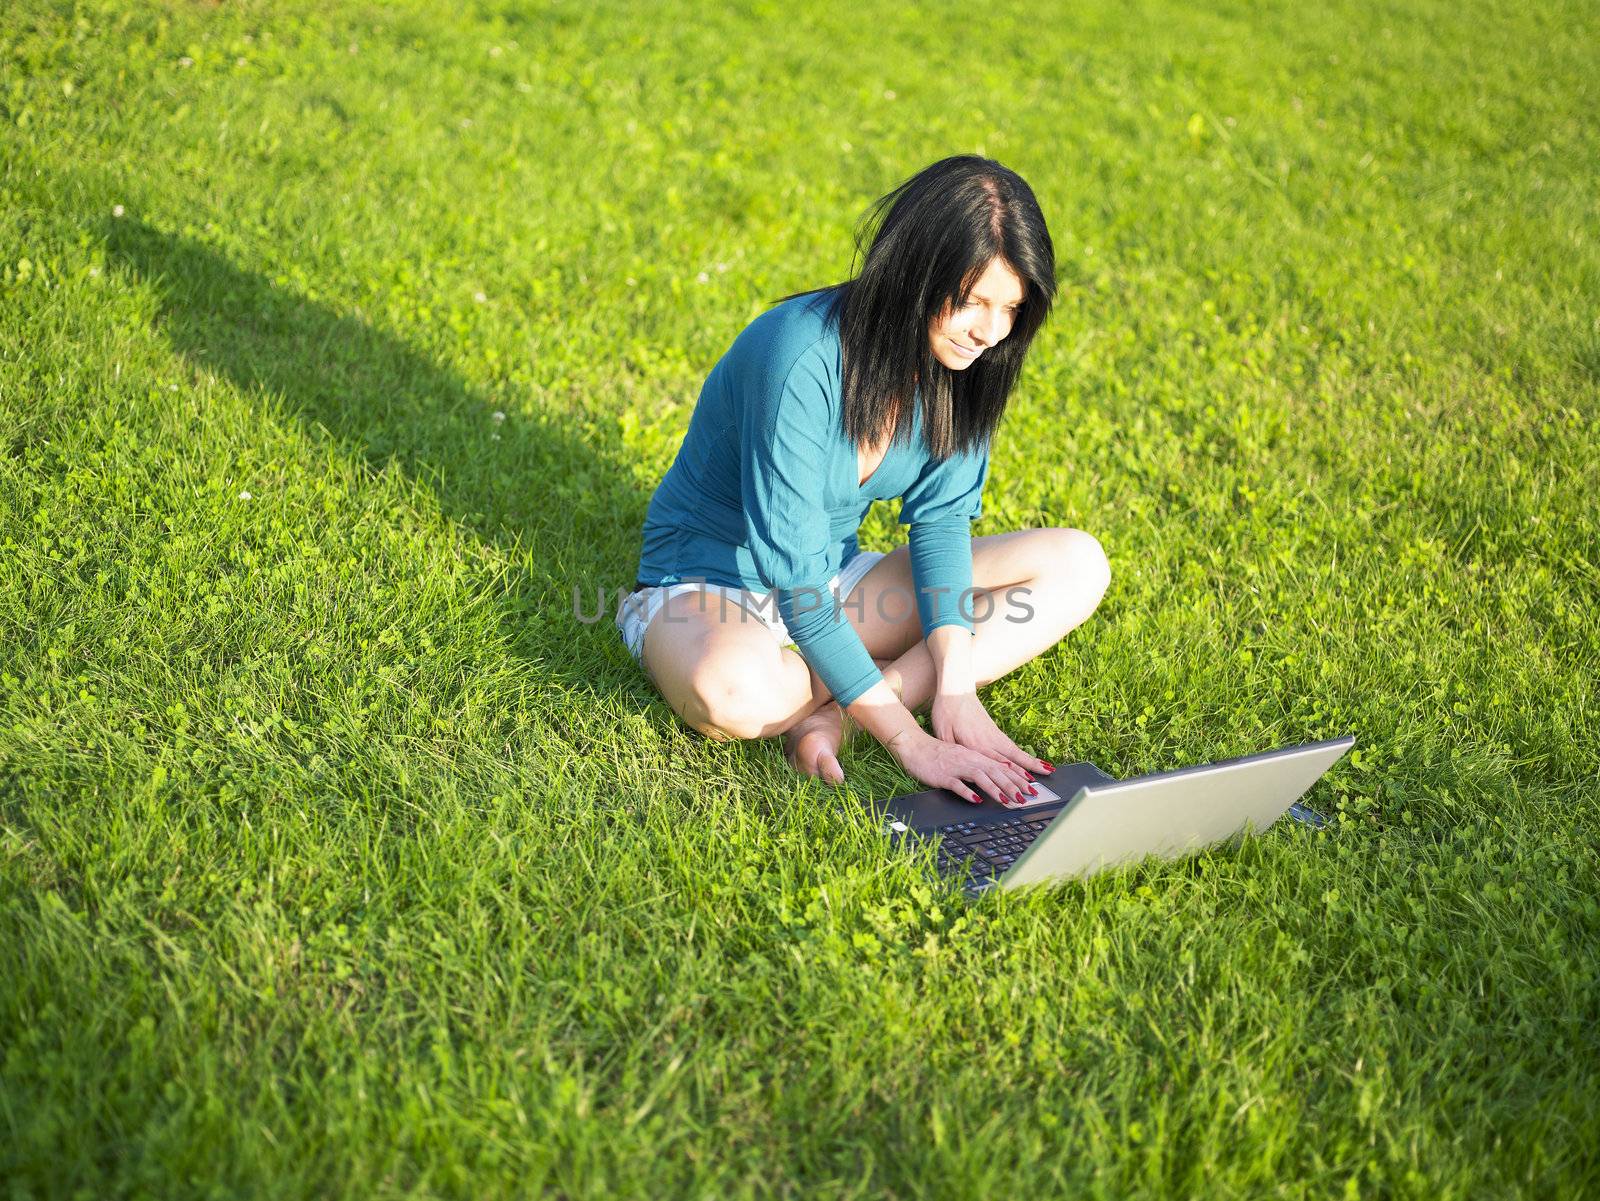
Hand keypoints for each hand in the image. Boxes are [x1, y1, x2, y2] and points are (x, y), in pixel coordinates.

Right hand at [888, 726, 1037, 808]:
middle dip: (1013, 786)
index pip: (1001, 767)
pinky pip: (957, 784)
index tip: (1031, 788)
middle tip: (1026, 798)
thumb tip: (993, 781)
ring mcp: (956, 767)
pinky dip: (968, 792)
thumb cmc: (937, 754)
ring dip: (995, 789)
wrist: (914, 745)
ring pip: (980, 777)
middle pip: (995, 772)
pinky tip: (976, 800)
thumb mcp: (961, 759)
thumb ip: (976, 768)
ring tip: (1008, 801)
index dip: (1017, 778)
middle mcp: (969, 760)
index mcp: (975, 756)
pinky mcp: (943, 775)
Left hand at [930, 690, 1048, 796]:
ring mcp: (994, 734)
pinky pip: (1012, 746)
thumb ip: (955, 751)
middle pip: (1012, 759)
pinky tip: (1030, 761)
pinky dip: (1023, 755)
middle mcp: (989, 740)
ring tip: (1047, 770)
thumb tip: (963, 765)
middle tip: (1037, 787)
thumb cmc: (946, 711)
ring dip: (1031, 763)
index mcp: (976, 743)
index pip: (997, 764)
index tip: (1022, 787)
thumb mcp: (943, 733)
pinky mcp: (994, 730)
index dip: (1010, 777)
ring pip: (1016, 752)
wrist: (955, 690)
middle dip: (1027, 774)